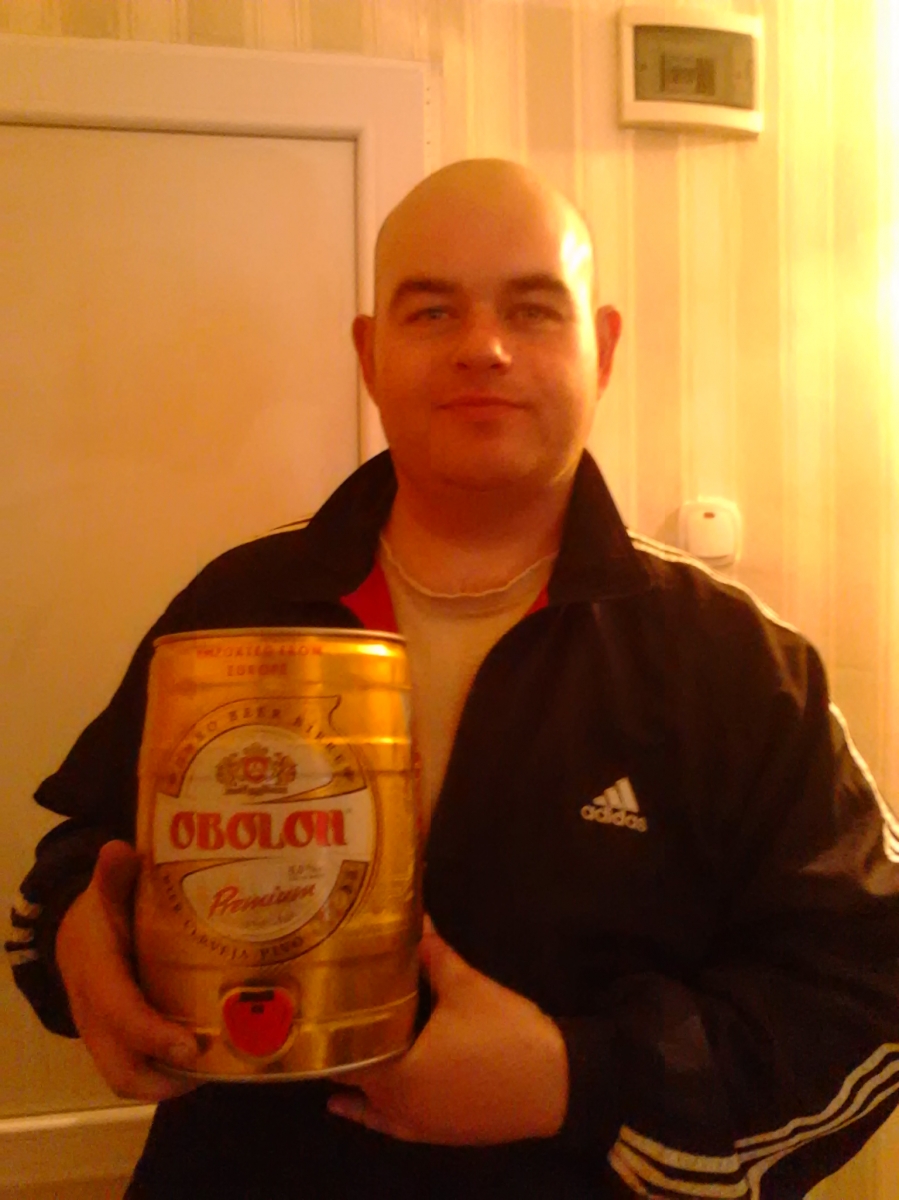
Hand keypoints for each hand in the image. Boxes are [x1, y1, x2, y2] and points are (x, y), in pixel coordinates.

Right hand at [55, 839, 198, 1101]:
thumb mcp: (104, 892)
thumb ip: (113, 875)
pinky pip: (139, 1068)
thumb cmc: (99, 916)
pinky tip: (211, 1058)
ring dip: (174, 1080)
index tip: (192, 1046)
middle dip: (166, 1078)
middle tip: (216, 1066)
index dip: (154, 1036)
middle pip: (122, 1069)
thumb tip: (118, 848)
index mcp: (95, 977)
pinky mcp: (120, 1042)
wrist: (71, 937)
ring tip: (222, 1066)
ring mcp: (107, 1035)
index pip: (121, 1015)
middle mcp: (97, 1016)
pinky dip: (170, 1071)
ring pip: (131, 1076)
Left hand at [327, 918, 568, 1143]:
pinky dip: (370, 1113)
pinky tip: (352, 1106)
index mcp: (396, 1071)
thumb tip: (412, 916)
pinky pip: (391, 1124)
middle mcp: (398, 1105)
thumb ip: (431, 953)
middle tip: (326, 1014)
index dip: (327, 1028)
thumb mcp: (465, 986)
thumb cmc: (504, 1034)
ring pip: (370, 1102)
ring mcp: (418, 1124)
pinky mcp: (438, 1133)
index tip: (313, 1004)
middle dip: (340, 1048)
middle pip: (353, 1076)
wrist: (556, 1083)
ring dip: (353, 1079)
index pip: (344, 1051)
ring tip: (333, 1049)